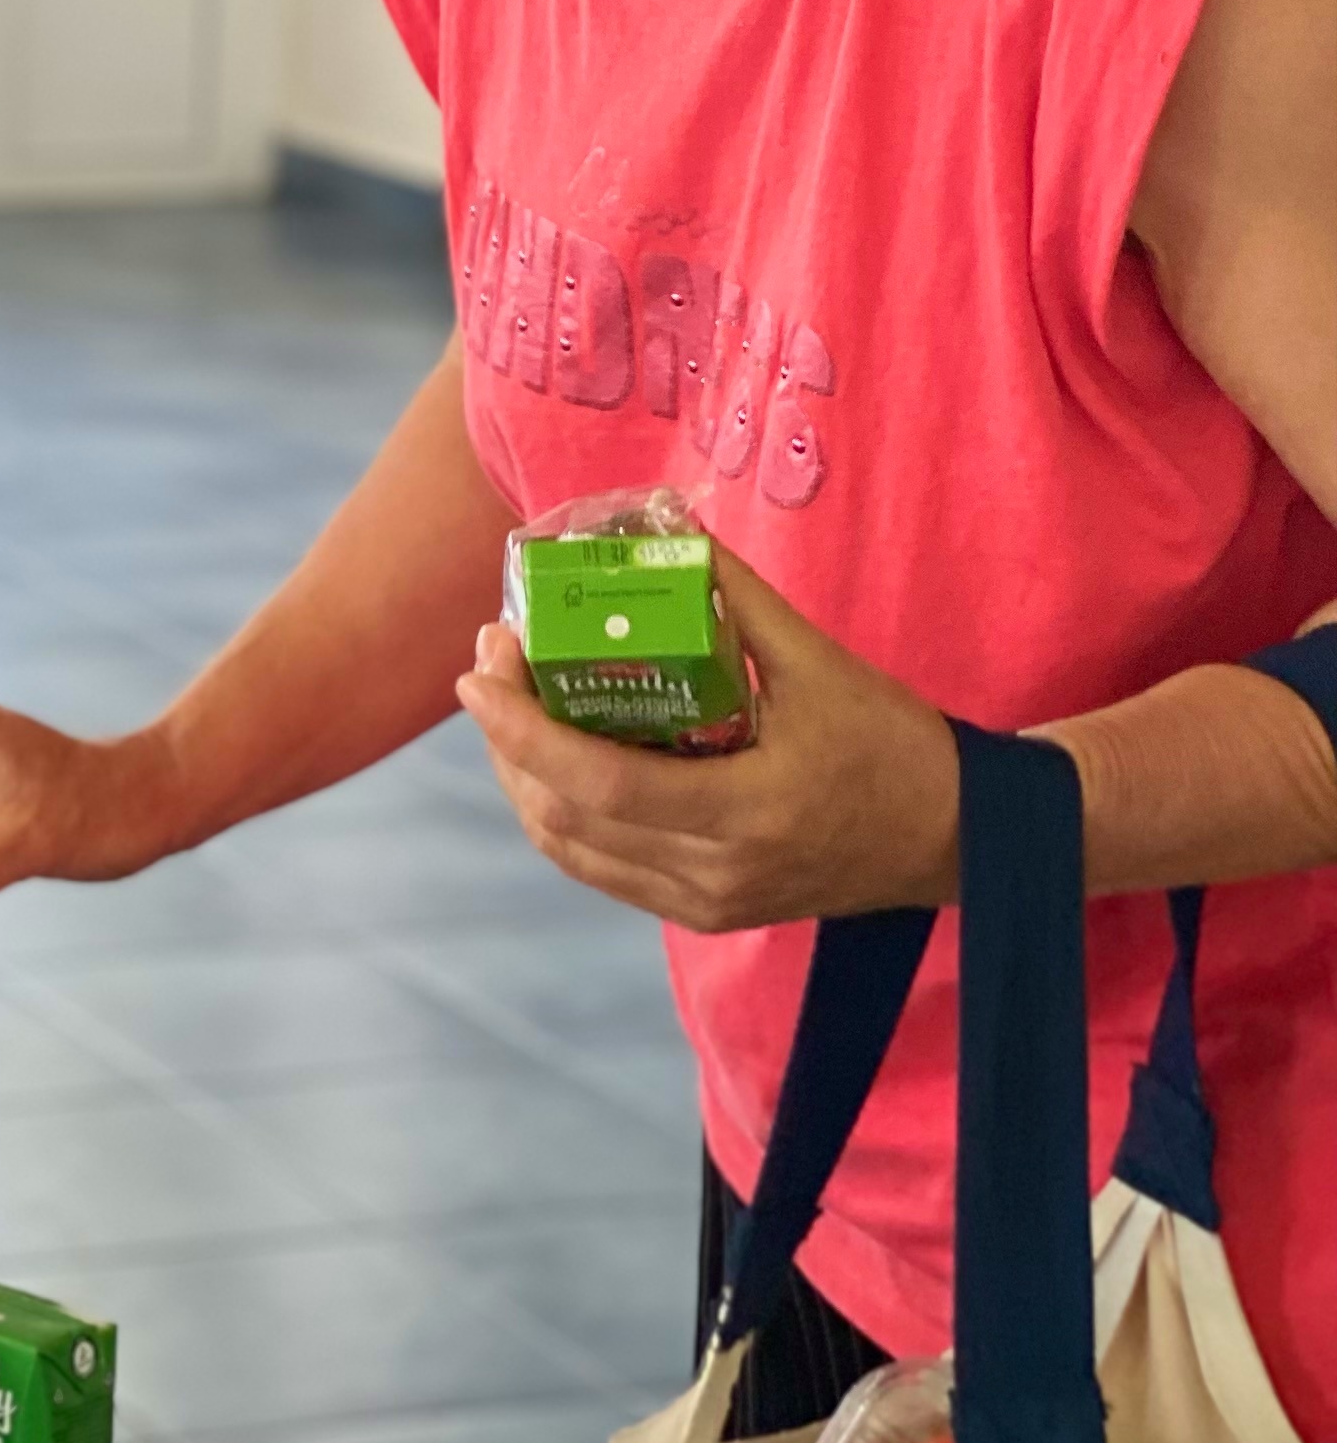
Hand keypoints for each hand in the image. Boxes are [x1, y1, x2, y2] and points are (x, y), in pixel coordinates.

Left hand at [457, 543, 961, 929]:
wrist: (960, 838)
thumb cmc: (895, 744)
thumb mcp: (821, 664)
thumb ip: (740, 598)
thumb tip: (671, 529)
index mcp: (750, 810)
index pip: (599, 783)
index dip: (523, 727)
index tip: (483, 666)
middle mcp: (718, 872)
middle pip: (565, 817)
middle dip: (507, 738)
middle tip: (493, 663)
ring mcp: (708, 902)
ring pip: (571, 849)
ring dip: (522, 776)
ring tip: (510, 702)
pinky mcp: (705, 912)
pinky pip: (602, 869)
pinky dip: (559, 813)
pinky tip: (549, 757)